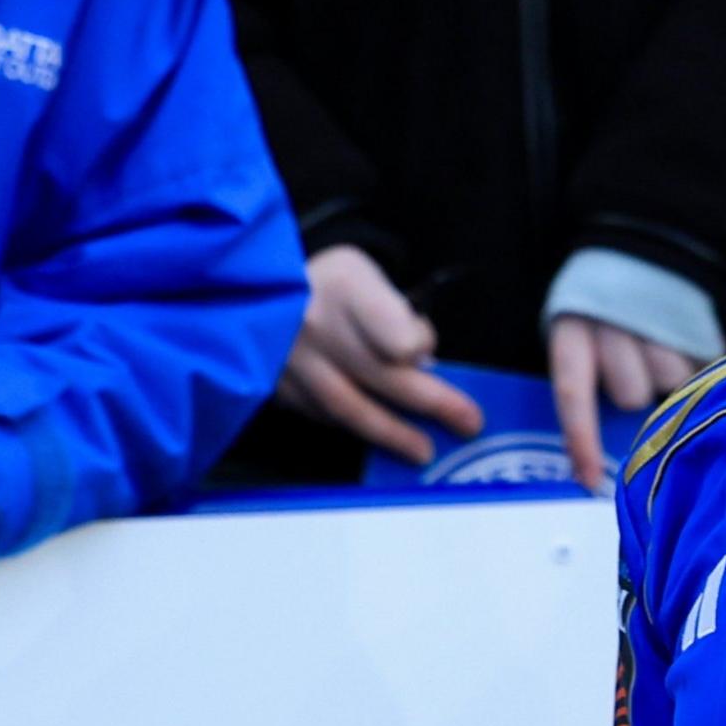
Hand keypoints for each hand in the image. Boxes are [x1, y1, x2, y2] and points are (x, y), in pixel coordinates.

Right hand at [274, 244, 483, 465]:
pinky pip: (319, 414)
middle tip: (468, 422)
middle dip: (431, 403)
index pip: (394, 330)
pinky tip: (375, 433)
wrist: (256, 282)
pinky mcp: (274, 384)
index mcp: (344, 284)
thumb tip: (421, 362)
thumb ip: (394, 315)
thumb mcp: (365, 274)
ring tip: (423, 451)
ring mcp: (289, 359)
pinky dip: (350, 425)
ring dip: (392, 433)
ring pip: (348, 405)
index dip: (419, 343)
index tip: (424, 348)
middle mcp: (314, 322)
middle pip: (382, 373)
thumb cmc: (328, 282)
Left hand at [549, 314, 702, 492]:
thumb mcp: (577, 337)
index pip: (573, 393)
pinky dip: (696, 366)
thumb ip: (584, 386)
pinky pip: (702, 367)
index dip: (582, 441)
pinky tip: (681, 345)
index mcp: (572, 330)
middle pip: (630, 395)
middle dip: (633, 393)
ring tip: (659, 350)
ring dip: (668, 378)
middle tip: (632, 369)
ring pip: (671, 383)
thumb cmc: (600, 314)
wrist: (636, 251)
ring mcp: (657, 319)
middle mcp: (612, 322)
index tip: (591, 483)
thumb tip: (594, 460)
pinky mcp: (693, 319)